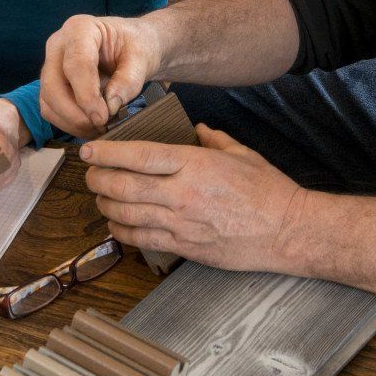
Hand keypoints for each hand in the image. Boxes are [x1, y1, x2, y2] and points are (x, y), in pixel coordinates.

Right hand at [40, 14, 163, 136]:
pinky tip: (91, 126)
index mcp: (80, 28)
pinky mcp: (52, 84)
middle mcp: (58, 45)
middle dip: (75, 114)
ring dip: (72, 121)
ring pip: (48, 101)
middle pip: (53, 86)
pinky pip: (50, 110)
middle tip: (101, 125)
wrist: (134, 46)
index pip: (76, 65)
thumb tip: (111, 105)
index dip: (87, 95)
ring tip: (100, 127)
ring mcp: (52, 65)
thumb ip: (130, 79)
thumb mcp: (143, 57)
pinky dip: (69, 123)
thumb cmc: (137, 45)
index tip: (103, 117)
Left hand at [81, 125, 308, 272]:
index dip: (107, 153)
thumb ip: (213, 139)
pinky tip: (115, 225)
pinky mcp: (184, 246)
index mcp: (194, 164)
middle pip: (123, 186)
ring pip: (126, 215)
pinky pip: (142, 240)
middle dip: (98, 180)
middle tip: (90, 174)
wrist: (286, 230)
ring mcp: (181, 223)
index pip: (138, 156)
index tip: (89, 150)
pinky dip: (121, 232)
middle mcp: (182, 194)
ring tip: (100, 197)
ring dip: (105, 206)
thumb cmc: (268, 191)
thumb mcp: (241, 153)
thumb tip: (197, 129)